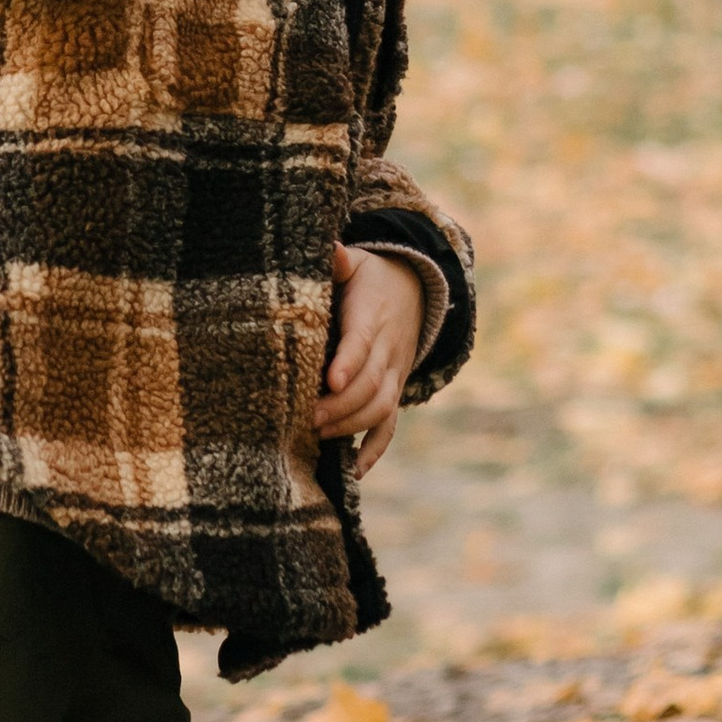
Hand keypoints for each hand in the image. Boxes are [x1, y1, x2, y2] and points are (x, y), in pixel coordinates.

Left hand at [317, 241, 421, 475]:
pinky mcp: (395, 391)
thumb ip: (341, 260)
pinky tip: (353, 471)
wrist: (415, 292)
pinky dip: (374, 449)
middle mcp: (388, 351)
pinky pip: (389, 426)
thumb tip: (330, 250)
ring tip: (317, 435)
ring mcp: (394, 375)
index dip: (349, 362)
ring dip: (351, 426)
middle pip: (370, 384)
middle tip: (306, 418)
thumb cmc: (370, 278)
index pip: (362, 342)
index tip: (330, 380)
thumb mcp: (359, 261)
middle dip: (340, 405)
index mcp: (373, 317)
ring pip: (380, 407)